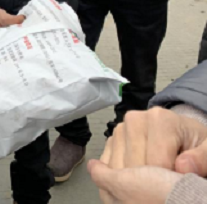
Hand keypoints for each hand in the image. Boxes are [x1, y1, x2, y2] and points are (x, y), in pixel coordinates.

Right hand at [88, 107, 206, 202]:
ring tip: (152, 182)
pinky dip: (119, 180)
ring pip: (117, 170)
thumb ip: (202, 158)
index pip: (155, 163)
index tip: (176, 183)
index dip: (167, 181)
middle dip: (148, 183)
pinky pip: (108, 168)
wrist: (182, 133)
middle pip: (133, 166)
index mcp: (159, 119)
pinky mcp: (111, 141)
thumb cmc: (195, 143)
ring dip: (133, 183)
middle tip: (164, 186)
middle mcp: (134, 120)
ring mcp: (119, 130)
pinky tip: (137, 181)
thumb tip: (183, 167)